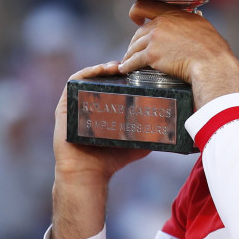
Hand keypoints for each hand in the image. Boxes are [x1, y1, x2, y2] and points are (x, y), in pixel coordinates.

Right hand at [51, 62, 150, 238]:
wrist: (88, 174)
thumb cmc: (111, 160)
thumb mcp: (136, 142)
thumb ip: (151, 133)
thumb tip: (174, 126)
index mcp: (104, 109)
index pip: (115, 85)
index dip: (126, 75)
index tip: (140, 69)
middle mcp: (89, 103)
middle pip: (102, 79)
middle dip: (116, 69)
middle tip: (130, 64)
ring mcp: (76, 104)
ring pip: (88, 78)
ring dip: (101, 68)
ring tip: (117, 66)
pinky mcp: (64, 107)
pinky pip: (73, 84)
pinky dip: (85, 74)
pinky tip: (99, 71)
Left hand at [120, 0, 238, 107]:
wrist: (211, 63)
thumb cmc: (212, 48)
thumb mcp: (202, 25)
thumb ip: (190, 21)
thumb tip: (193, 19)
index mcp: (173, 14)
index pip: (145, 5)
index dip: (137, 13)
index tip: (136, 19)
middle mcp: (161, 23)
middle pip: (139, 32)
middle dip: (135, 42)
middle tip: (135, 50)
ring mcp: (154, 39)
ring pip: (135, 46)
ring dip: (130, 55)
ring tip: (128, 62)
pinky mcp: (151, 55)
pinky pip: (134, 60)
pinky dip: (128, 65)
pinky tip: (126, 69)